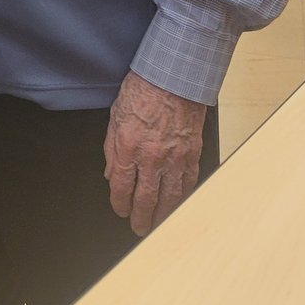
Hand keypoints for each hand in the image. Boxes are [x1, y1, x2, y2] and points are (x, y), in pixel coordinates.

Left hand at [104, 72, 207, 237]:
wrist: (174, 75)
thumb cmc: (143, 89)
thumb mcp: (115, 116)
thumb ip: (112, 149)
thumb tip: (112, 175)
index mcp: (129, 146)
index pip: (122, 187)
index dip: (120, 204)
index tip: (120, 211)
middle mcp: (152, 156)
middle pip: (146, 199)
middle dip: (141, 218)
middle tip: (139, 230)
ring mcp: (175, 157)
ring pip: (170, 197)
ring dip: (163, 216)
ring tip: (158, 226)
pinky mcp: (192, 153)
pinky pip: (188, 182)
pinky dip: (183, 198)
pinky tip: (179, 206)